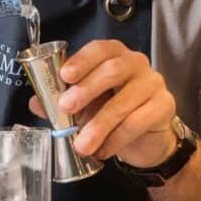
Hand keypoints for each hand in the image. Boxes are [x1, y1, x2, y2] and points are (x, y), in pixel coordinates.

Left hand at [27, 39, 179, 166]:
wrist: (146, 138)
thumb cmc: (112, 112)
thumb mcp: (85, 105)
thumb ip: (62, 100)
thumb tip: (36, 102)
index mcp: (115, 55)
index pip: (101, 49)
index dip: (82, 60)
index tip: (65, 75)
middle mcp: (137, 64)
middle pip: (113, 70)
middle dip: (86, 89)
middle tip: (66, 109)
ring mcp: (153, 84)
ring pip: (124, 102)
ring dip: (99, 125)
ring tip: (81, 146)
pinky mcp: (165, 106)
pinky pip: (138, 122)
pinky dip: (116, 139)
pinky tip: (102, 152)